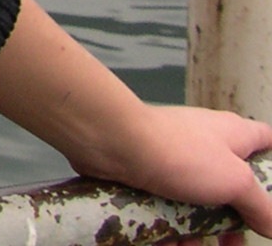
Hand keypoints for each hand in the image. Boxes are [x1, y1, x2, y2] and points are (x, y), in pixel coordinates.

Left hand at [65, 104, 271, 238]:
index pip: (265, 139)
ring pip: (197, 200)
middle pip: (232, 183)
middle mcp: (206, 143)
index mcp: (234, 135)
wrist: (114, 142)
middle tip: (234, 243)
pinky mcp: (148, 172)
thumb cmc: (180, 153)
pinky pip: (166, 206)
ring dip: (199, 230)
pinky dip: (170, 228)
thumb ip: (260, 205)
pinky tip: (170, 245)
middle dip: (235, 218)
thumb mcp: (236, 182)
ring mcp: (176, 158)